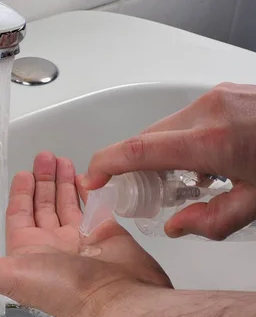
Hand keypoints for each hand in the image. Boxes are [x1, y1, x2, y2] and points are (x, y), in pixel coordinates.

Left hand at [0, 152, 171, 316]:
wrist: (116, 298)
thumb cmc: (65, 291)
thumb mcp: (7, 275)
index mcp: (30, 251)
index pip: (19, 214)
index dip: (20, 193)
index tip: (22, 173)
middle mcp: (54, 246)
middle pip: (44, 205)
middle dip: (43, 180)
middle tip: (44, 157)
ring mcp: (80, 240)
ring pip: (68, 204)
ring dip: (64, 182)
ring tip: (63, 161)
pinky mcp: (106, 234)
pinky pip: (96, 207)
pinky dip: (91, 192)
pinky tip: (88, 178)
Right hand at [84, 82, 255, 240]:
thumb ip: (215, 220)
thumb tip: (177, 225)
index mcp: (213, 141)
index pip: (139, 150)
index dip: (106, 164)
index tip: (92, 178)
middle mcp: (208, 111)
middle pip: (148, 139)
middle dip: (142, 166)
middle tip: (156, 191)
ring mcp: (216, 96)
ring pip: (166, 128)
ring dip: (168, 152)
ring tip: (198, 175)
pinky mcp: (223, 91)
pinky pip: (188, 117)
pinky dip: (186, 138)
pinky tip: (214, 156)